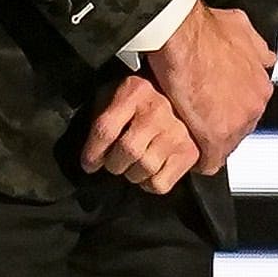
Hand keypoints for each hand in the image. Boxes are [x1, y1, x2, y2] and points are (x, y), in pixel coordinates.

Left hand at [81, 72, 198, 195]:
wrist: (182, 101)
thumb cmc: (138, 102)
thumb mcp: (114, 94)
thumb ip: (99, 115)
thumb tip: (90, 152)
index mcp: (134, 91)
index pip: (106, 128)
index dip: (92, 152)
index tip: (88, 165)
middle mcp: (158, 110)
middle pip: (127, 151)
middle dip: (113, 164)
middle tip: (114, 162)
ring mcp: (177, 132)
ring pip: (144, 169)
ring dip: (132, 174)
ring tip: (133, 165)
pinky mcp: (189, 153)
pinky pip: (160, 184)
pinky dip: (149, 184)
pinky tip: (149, 172)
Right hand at [145, 2, 274, 173]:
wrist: (182, 36)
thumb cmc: (206, 30)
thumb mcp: (240, 28)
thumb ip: (256, 47)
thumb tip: (267, 57)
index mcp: (260, 85)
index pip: (247, 108)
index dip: (227, 108)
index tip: (212, 106)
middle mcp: (254, 106)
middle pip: (237, 128)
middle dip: (218, 124)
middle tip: (195, 116)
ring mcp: (237, 124)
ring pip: (225, 144)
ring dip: (207, 139)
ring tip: (186, 131)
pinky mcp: (215, 139)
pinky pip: (209, 161)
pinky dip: (197, 158)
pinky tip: (185, 150)